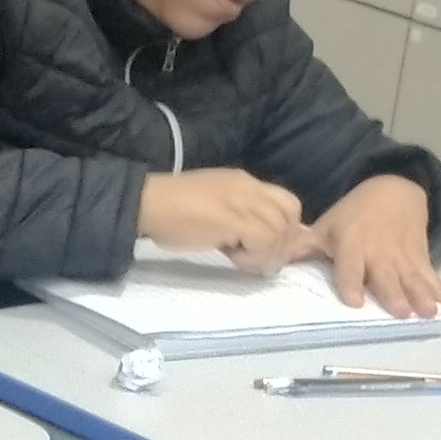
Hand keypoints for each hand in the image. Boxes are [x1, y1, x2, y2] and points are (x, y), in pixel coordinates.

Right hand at [137, 167, 309, 269]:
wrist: (149, 203)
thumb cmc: (172, 209)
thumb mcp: (215, 205)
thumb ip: (238, 216)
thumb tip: (253, 242)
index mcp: (246, 182)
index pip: (287, 201)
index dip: (285, 228)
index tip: (266, 247)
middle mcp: (250, 187)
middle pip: (291, 214)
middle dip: (281, 242)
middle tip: (257, 257)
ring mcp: (243, 201)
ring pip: (280, 230)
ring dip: (264, 252)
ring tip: (238, 257)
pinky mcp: (234, 219)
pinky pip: (263, 240)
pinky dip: (252, 256)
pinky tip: (230, 256)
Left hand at [300, 175, 440, 322]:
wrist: (394, 189)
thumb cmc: (353, 215)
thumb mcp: (326, 226)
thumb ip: (303, 247)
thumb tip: (271, 259)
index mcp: (353, 246)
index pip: (351, 267)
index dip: (352, 282)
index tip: (356, 301)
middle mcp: (381, 255)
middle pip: (388, 277)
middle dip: (395, 294)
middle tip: (402, 311)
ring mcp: (405, 261)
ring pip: (415, 282)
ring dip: (424, 298)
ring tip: (432, 315)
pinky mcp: (424, 264)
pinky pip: (438, 285)